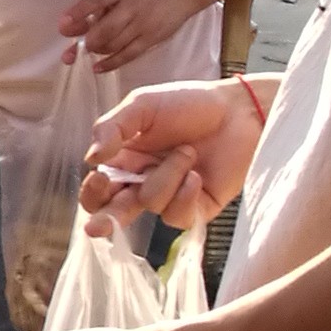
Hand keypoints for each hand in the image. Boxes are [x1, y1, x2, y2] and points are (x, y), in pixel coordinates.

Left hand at [54, 0, 215, 71]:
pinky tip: (97, 68)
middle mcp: (132, 5)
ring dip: (96, 50)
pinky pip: (128, 54)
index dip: (78, 12)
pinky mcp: (151, 39)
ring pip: (114, 43)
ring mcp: (143, 24)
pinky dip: (110, 63)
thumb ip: (101, 2)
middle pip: (105, 28)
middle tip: (71, 49)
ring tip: (88, 51)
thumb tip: (74, 23)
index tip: (62, 25)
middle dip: (86, 40)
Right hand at [78, 78, 264, 232]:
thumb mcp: (143, 105)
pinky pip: (177, 216)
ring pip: (151, 204)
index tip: (99, 177)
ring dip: (168, 176)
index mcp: (125, 158)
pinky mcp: (196, 209)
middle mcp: (143, 181)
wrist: (241, 111)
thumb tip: (90, 157)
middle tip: (98, 226)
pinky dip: (185, 195)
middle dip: (105, 220)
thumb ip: (112, 127)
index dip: (92, 192)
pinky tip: (197, 176)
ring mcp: (170, 197)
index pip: (98, 188)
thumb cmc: (191, 103)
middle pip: (114, 213)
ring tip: (189, 152)